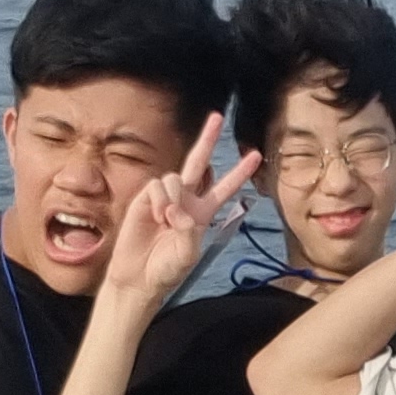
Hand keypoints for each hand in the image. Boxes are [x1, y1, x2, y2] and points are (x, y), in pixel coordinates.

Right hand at [106, 114, 261, 309]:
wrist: (138, 277)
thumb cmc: (166, 270)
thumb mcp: (188, 255)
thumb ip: (190, 231)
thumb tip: (178, 208)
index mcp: (203, 213)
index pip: (225, 188)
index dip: (240, 172)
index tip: (256, 155)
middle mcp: (186, 200)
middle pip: (199, 162)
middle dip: (207, 139)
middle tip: (218, 117)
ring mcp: (166, 197)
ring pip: (176, 177)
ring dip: (174, 197)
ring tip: (167, 221)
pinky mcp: (146, 197)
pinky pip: (158, 185)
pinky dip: (160, 200)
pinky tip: (156, 216)